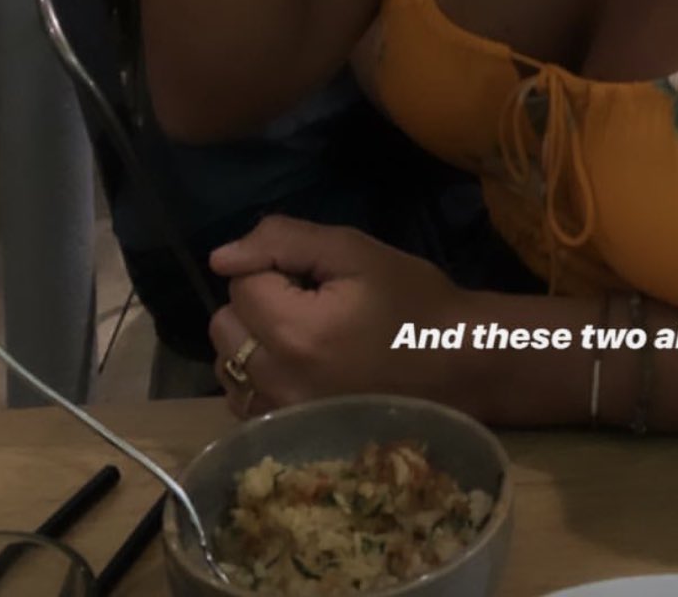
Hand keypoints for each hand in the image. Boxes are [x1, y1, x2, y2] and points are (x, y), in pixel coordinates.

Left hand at [208, 216, 470, 416]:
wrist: (456, 366)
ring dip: (251, 340)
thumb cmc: (411, 301)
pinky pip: (243, 399)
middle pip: (224, 325)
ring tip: (301, 335)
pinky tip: (296, 366)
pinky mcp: (288, 435)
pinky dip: (258, 376)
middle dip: (255, 302)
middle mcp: (278, 382)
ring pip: (226, 364)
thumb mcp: (355, 252)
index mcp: (295, 332)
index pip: (240, 282)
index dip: (273, 266)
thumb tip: (221, 256)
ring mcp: (281, 415)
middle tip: (306, 301)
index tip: (312, 275)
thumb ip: (284, 241)